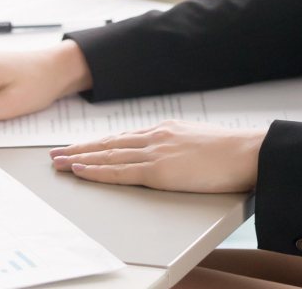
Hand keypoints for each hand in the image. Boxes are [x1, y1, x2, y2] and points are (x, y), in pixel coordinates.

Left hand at [50, 120, 266, 193]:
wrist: (246, 152)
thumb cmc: (231, 151)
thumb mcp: (200, 141)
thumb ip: (181, 147)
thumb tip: (173, 156)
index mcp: (166, 130)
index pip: (124, 137)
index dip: (99, 143)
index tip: (82, 146)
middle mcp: (156, 136)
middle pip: (109, 143)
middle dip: (81, 148)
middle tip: (56, 153)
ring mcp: (155, 152)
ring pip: (108, 155)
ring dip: (80, 158)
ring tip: (59, 163)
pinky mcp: (158, 171)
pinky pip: (119, 172)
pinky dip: (97, 171)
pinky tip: (81, 170)